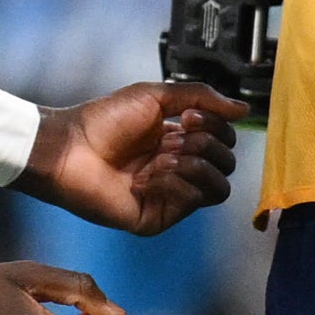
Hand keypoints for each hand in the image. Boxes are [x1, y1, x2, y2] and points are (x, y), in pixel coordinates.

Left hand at [25, 82, 246, 234]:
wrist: (70, 147)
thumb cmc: (104, 119)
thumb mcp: (157, 96)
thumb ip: (201, 96)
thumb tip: (243, 109)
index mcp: (178, 141)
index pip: (223, 141)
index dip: (215, 127)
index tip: (188, 117)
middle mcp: (177, 169)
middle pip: (226, 164)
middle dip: (206, 145)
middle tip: (175, 137)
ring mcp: (168, 195)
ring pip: (217, 189)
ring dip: (196, 165)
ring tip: (164, 158)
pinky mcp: (156, 217)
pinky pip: (191, 202)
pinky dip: (175, 183)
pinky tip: (148, 177)